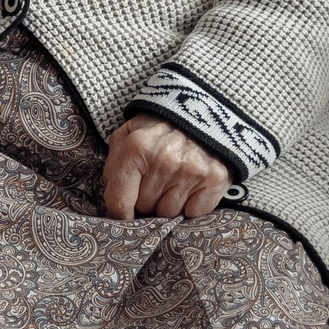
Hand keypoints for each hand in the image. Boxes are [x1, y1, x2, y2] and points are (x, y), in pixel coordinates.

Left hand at [101, 116, 231, 220]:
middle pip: (145, 207)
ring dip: (169, 202)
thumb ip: (113, 166)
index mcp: (137, 148)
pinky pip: (194, 213)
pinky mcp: (216, 178)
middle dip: (146, 199)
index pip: (120, 199)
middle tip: (155, 180)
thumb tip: (113, 202)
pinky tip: (191, 185)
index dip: (118, 213)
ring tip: (174, 179)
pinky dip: (191, 204)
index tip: (121, 217)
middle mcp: (165, 160)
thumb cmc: (157, 128)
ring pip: (169, 213)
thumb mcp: (127, 135)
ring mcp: (192, 170)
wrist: (203, 111)